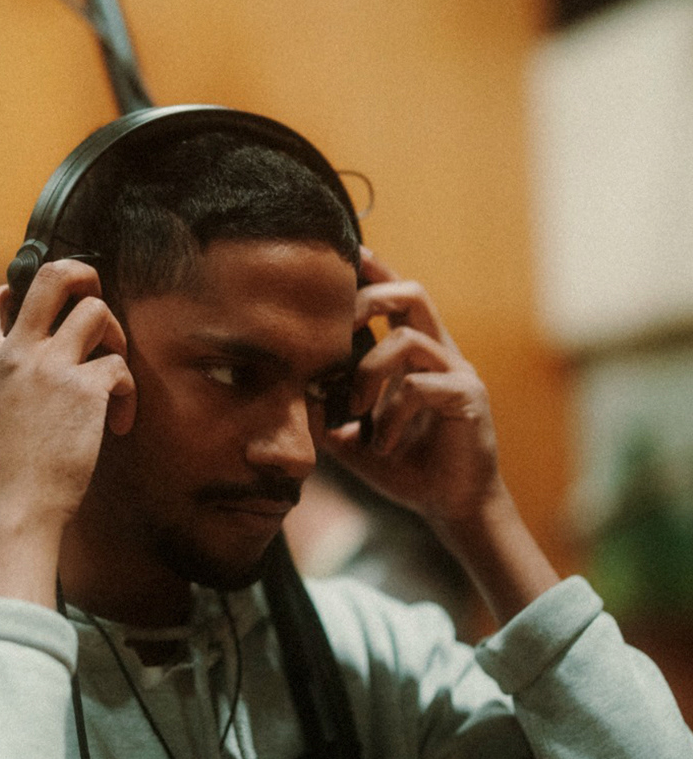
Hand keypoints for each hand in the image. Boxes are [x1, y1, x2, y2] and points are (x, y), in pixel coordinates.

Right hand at [0, 260, 135, 601]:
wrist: (16, 512)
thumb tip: (7, 382)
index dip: (16, 292)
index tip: (38, 314)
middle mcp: (13, 355)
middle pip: (51, 278)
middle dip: (81, 275)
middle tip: (94, 298)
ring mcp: (49, 368)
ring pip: (95, 311)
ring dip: (113, 335)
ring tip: (112, 369)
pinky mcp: (85, 389)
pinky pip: (119, 366)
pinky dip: (127, 393)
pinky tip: (120, 423)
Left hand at [324, 250, 559, 623]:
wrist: (452, 507)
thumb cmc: (406, 468)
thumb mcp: (353, 439)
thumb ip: (327, 413)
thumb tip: (289, 394)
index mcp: (417, 357)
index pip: (397, 299)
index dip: (376, 271)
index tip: (350, 251)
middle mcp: (441, 355)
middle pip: (412, 294)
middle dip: (369, 299)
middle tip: (336, 325)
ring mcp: (458, 374)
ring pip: (406, 341)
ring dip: (368, 374)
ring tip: (358, 414)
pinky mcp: (467, 399)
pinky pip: (418, 387)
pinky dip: (391, 416)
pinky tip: (384, 445)